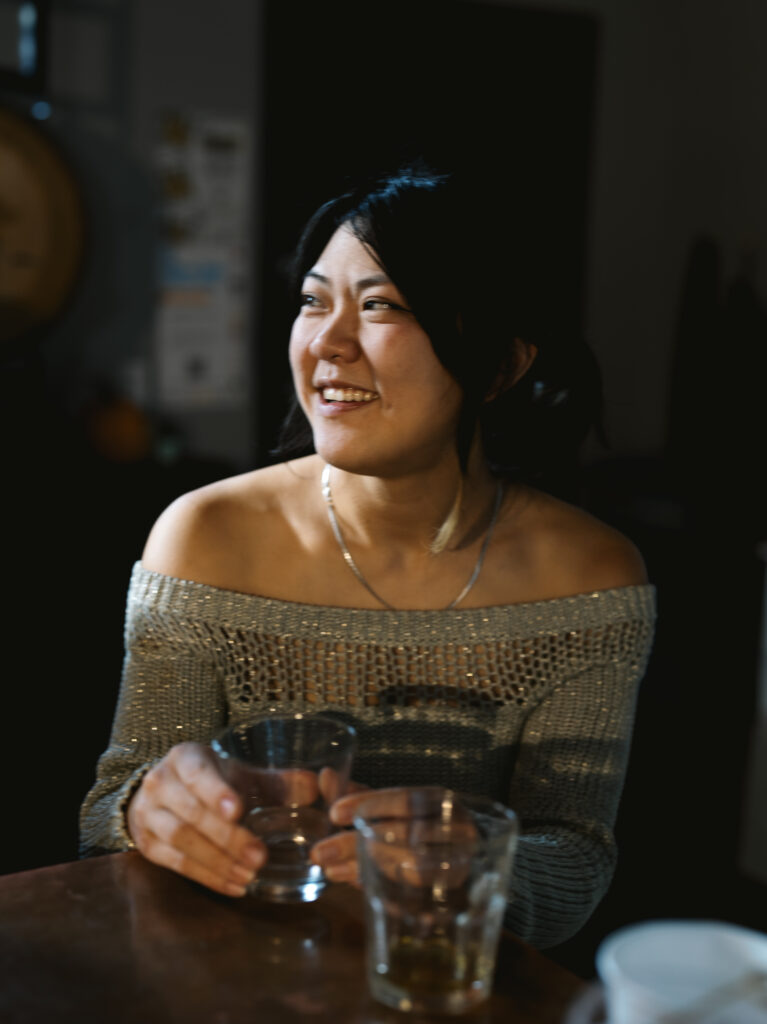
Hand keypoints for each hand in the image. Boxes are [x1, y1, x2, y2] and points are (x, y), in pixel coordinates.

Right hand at [127, 742, 266, 896]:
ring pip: (181, 841)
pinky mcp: (148, 845)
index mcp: (185, 758)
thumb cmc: (209, 781)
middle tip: (259, 857)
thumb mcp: (237, 773)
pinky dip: (207, 877)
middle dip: (227, 838)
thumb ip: (275, 782)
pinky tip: (234, 885)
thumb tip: (314, 787)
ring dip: (218, 862)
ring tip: (250, 875)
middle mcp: (160, 784)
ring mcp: (149, 816)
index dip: (216, 792)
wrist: (163, 793)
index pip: (197, 774)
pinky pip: (176, 864)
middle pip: (191, 814)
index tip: (239, 810)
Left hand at [311, 787, 477, 887]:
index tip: (334, 813)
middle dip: (356, 843)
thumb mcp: (396, 809)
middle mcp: (457, 828)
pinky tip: (359, 885)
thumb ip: (362, 795)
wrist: (470, 864)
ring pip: (413, 865)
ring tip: (332, 871)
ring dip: (367, 868)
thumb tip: (325, 776)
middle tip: (320, 852)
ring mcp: (461, 862)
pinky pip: (419, 895)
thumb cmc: (424, 829)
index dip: (371, 803)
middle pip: (405, 834)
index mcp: (441, 801)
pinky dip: (386, 890)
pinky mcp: (456, 894)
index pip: (407, 799)